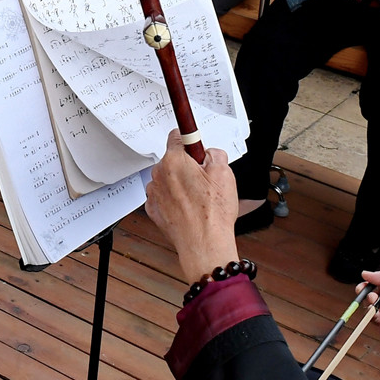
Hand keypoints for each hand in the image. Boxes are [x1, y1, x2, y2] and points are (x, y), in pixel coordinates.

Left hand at [144, 133, 238, 284]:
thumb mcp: (225, 173)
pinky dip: (174, 200)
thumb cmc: (212, 213)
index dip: (190, 141)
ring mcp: (155, 193)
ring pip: (168, 179)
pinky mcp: (154, 209)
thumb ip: (215, 154)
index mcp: (175, 161)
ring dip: (180, 183)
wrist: (204, 244)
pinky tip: (188, 208)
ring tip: (198, 199)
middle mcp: (160, 174)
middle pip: (173, 160)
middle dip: (187, 166)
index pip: (176, 136)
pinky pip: (164, 196)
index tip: (194, 145)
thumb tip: (209, 152)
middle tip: (204, 180)